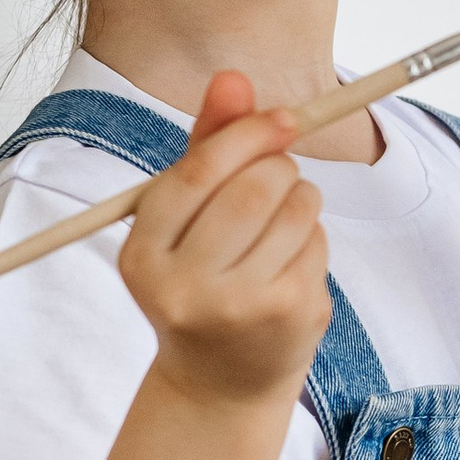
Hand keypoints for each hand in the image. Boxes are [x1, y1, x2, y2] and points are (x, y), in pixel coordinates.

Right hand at [118, 70, 330, 409]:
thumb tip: (233, 77)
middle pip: (253, 188)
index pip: (195, 175)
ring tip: (281, 223)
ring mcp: (238, 308)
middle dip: (278, 166)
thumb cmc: (200, 281)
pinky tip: (290, 261)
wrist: (220, 383)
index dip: (245, 135)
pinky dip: (313, 236)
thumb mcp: (186, 218)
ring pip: (296, 210)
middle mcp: (183, 288)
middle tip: (279, 173)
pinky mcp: (287, 316)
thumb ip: (206, 145)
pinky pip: (317, 242)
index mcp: (141, 256)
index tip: (282, 117)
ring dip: (301, 199)